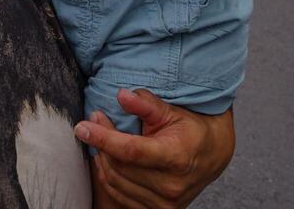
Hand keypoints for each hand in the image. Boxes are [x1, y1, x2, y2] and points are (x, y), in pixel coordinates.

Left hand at [78, 88, 233, 207]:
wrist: (212, 154)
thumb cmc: (190, 129)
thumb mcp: (171, 111)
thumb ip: (146, 104)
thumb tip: (121, 95)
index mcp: (176, 158)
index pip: (131, 151)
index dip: (103, 138)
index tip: (81, 126)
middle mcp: (171, 185)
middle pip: (119, 166)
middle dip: (100, 141)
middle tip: (95, 119)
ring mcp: (165, 202)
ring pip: (116, 181)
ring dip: (101, 157)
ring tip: (100, 135)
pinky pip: (120, 195)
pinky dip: (108, 175)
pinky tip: (106, 157)